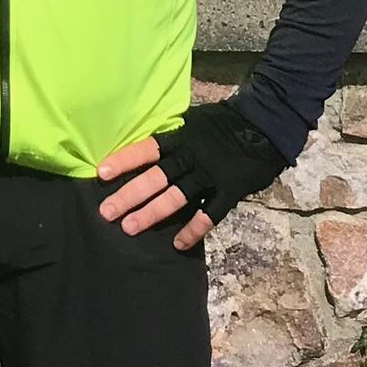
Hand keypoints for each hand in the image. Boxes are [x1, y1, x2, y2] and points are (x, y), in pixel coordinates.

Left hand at [95, 104, 288, 249]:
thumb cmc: (225, 123)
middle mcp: (192, 157)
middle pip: (156, 178)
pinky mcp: (229, 191)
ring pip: (176, 198)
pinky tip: (178, 244)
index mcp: (182, 137)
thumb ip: (174, 138)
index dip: (124, 160)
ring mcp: (210, 176)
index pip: (147, 149)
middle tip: (107, 211)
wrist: (265, 126)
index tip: (101, 173)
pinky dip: (194, 230)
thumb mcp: (195, 122)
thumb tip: (145, 151)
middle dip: (129, 195)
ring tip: (130, 228)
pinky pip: (210, 214)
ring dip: (152, 214)